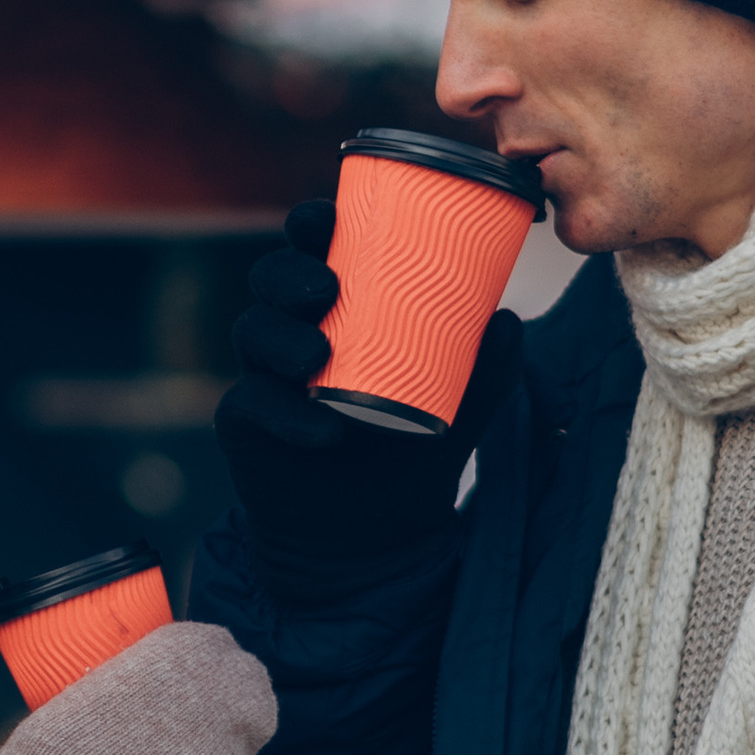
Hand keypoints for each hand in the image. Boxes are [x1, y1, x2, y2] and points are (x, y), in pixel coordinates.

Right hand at [215, 195, 516, 556]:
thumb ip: (490, 368)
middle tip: (325, 289)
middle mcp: (295, 331)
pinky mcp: (247, 425)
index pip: (313, 249)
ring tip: (317, 358)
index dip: (310, 224)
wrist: (379, 535)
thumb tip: (507, 320)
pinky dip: (285, 415)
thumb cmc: (415, 452)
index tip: (327, 219)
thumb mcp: (464, 408)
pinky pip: (252, 405)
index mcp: (340, 308)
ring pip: (251, 332)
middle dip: (288, 273)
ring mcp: (265, 377)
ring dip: (281, 339)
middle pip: (270, 279)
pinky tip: (321, 433)